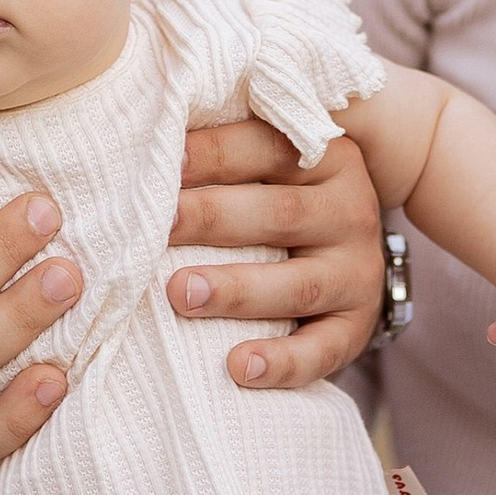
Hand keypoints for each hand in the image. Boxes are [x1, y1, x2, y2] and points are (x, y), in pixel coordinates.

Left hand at [167, 118, 384, 388]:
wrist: (348, 252)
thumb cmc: (277, 198)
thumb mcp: (268, 161)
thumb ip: (221, 143)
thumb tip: (139, 125)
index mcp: (324, 157)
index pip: (267, 148)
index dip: (213, 153)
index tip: (160, 161)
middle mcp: (348, 210)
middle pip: (279, 213)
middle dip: (213, 219)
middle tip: (156, 229)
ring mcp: (357, 272)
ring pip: (299, 284)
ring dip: (238, 290)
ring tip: (182, 294)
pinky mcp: (355, 327)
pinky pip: (321, 349)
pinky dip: (282, 363)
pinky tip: (238, 369)